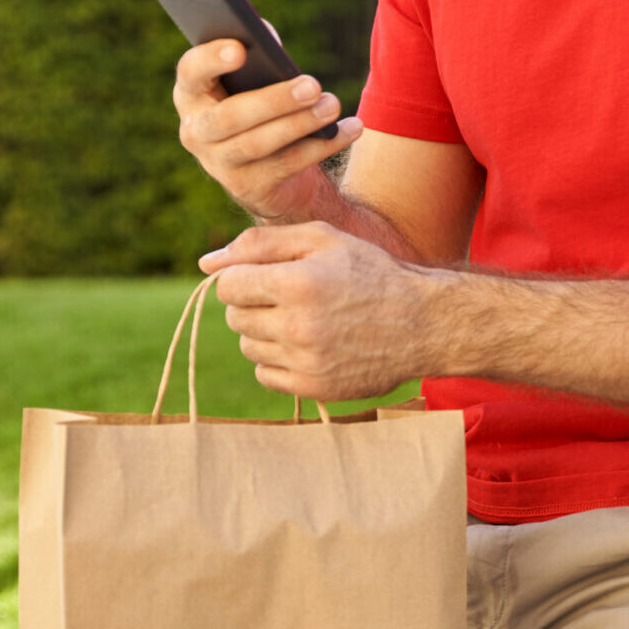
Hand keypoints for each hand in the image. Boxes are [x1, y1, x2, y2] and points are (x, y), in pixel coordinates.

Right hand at [173, 38, 363, 222]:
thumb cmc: (258, 107)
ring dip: (300, 124)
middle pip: (230, 116)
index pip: (190, 72)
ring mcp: (219, 164)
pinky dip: (322, 146)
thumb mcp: (252, 80)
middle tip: (312, 85)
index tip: (241, 48)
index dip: (210, 60)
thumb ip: (256, 57)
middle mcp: (196, 131)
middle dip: (273, 100)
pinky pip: (288, 165)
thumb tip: (267, 37)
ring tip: (332, 105)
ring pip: (258, 144)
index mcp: (191, 93)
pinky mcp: (247, 188)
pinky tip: (350, 129)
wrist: (266, 171)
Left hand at [200, 223, 447, 400]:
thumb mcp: (322, 240)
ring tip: (302, 321)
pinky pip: (265, 375)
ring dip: (264, 333)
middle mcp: (298, 326)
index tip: (269, 276)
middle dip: (254, 304)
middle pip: (235, 318)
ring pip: (248, 347)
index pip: (228, 285)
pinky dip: (277, 361)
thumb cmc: (369, 273)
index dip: (244, 277)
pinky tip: (307, 345)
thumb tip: (205, 264)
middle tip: (290, 298)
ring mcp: (306, 362)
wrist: (423, 323)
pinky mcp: (314, 388)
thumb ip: (260, 244)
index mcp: (297, 284)